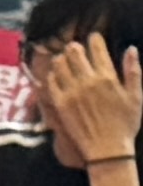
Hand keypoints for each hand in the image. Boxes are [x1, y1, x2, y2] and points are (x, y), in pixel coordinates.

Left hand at [42, 33, 142, 174]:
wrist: (107, 148)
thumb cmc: (125, 123)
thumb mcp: (136, 96)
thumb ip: (133, 71)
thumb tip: (131, 49)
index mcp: (107, 78)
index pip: (97, 50)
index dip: (94, 40)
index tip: (93, 37)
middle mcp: (87, 82)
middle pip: (75, 53)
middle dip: (75, 47)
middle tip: (75, 47)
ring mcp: (71, 92)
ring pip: (60, 65)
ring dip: (62, 58)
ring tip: (64, 58)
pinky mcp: (59, 103)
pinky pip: (51, 82)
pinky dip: (52, 74)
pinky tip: (56, 74)